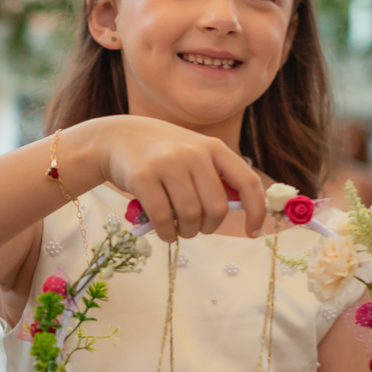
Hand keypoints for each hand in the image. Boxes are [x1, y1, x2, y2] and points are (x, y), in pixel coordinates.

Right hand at [88, 115, 266, 241]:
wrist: (116, 138)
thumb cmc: (161, 152)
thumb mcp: (193, 152)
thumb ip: (214, 176)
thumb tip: (241, 208)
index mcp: (213, 147)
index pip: (247, 182)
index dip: (255, 211)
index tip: (253, 232)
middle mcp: (193, 153)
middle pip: (216, 208)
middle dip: (209, 227)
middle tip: (198, 228)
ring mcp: (168, 164)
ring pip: (190, 216)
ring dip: (187, 232)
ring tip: (179, 230)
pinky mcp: (143, 178)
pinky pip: (163, 219)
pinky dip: (167, 233)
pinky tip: (165, 232)